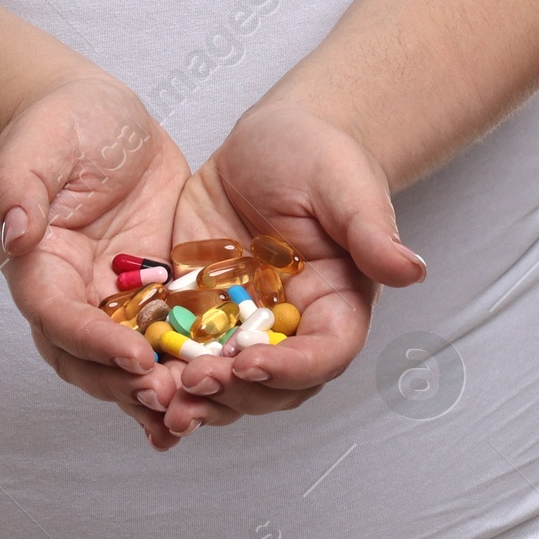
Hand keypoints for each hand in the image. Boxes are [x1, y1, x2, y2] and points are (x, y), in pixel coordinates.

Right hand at [0, 73, 195, 450]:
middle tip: (171, 397)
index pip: (59, 318)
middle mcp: (75, 292)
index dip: (93, 343)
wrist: (98, 113)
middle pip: (90, 358)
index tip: (134, 356)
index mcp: (39, 266)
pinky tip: (223, 384)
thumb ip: (19, 188)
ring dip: (159, 386)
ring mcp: (116, 294)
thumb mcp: (36, 145)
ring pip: (131, 357)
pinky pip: (169, 330)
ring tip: (198, 409)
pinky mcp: (155, 285)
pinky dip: (189, 359)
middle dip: (126, 383)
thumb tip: (16, 234)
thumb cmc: (57, 124)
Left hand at [133, 96, 426, 438]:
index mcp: (334, 308)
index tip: (251, 364)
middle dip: (232, 394)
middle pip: (267, 387)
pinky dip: (156, 368)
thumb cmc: (322, 157)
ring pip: (220, 381)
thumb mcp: (347, 186)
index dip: (289, 370)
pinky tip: (127, 374)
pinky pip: (177, 347)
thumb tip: (411, 269)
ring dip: (190, 398)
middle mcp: (289, 329)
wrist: (274, 139)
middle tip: (192, 386)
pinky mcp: (197, 306)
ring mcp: (240, 322)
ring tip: (156, 399)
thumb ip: (371, 232)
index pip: (322, 356)